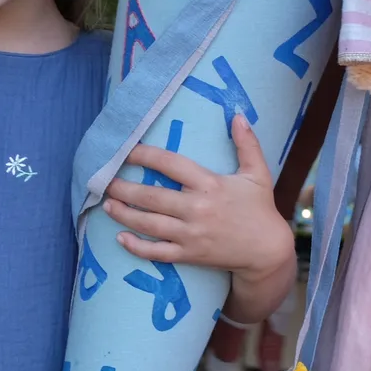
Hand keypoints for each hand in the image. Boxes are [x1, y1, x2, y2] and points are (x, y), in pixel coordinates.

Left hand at [103, 115, 292, 287]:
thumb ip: (248, 144)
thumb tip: (238, 115)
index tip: (126, 150)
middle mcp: (197, 209)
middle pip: (150, 196)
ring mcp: (191, 234)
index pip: (170, 164)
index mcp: (210, 184)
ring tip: (106, 202)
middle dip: (122, 187)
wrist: (268, 250)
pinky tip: (121, 238)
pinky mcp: (190, 255)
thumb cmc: (260, 209)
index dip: (144, 155)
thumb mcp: (258, 174)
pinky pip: (156, 252)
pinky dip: (136, 247)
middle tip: (102, 179)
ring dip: (122, 213)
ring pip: (147, 223)